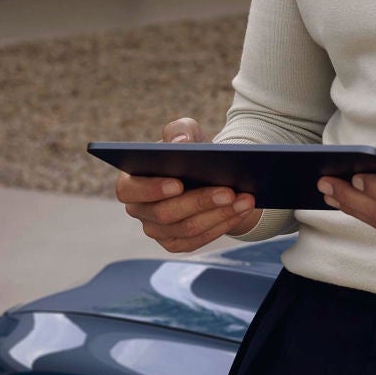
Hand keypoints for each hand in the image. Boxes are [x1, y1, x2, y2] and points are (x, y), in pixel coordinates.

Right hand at [115, 116, 262, 252]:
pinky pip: (199, 240)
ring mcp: (157, 231)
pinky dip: (223, 224)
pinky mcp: (177, 243)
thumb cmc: (190, 151)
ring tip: (245, 199)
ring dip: (219, 214)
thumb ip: (179, 131)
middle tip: (228, 191)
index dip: (152, 189)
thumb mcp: (186, 132)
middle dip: (200, 201)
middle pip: (165, 213)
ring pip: (187, 228)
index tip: (178, 184)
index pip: (130, 190)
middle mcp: (140, 210)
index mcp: (132, 181)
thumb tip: (181, 142)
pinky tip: (242, 211)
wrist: (209, 172)